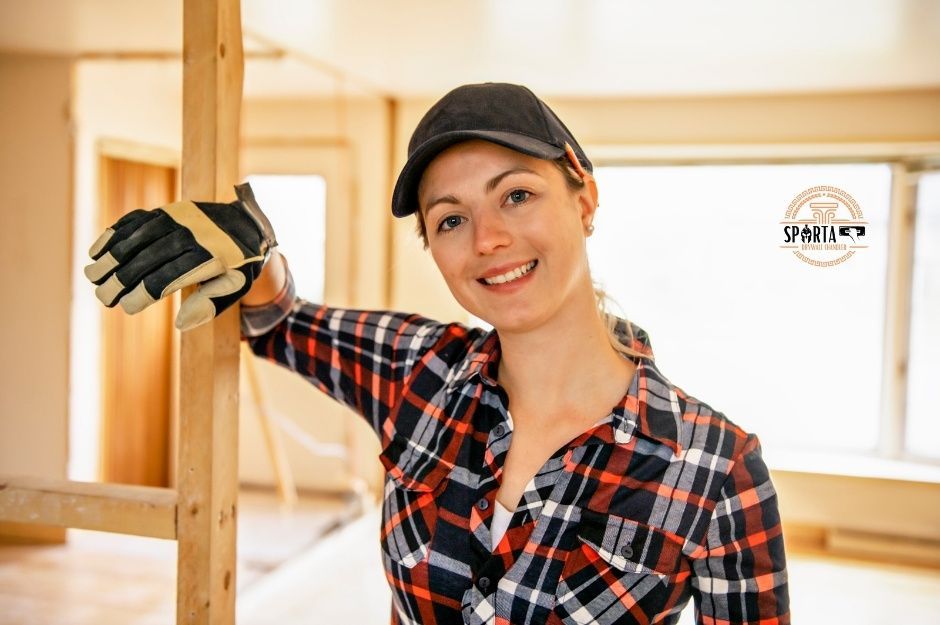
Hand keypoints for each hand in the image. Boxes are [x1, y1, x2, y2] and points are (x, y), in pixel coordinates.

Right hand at [84, 182, 277, 330]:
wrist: (247, 225)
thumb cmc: (238, 265)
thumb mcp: (236, 287)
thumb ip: (210, 304)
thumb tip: (179, 324)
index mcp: (210, 257)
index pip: (169, 277)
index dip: (145, 293)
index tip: (126, 307)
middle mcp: (192, 234)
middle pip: (148, 258)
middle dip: (122, 278)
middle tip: (102, 297)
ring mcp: (178, 218)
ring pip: (137, 238)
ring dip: (111, 256)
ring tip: (92, 276)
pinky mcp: (168, 209)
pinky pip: (136, 220)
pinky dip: (115, 233)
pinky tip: (97, 250)